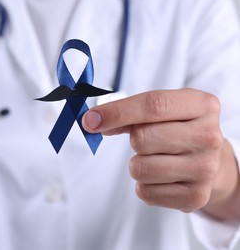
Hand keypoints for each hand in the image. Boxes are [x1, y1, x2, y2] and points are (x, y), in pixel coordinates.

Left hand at [83, 88, 238, 215]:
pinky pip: (145, 191)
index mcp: (202, 105)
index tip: (90, 120)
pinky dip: (144, 185)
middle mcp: (209, 136)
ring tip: (156, 159)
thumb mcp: (163, 111)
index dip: (116, 112)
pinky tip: (161, 177)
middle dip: (134, 140)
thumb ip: (128, 113)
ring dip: (137, 164)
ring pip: (140, 168)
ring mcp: (205, 168)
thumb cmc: (178, 130)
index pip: (153, 105)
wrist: (211, 161)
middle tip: (147, 141)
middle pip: (141, 138)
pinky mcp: (196, 196)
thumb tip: (93, 121)